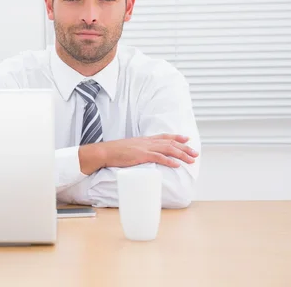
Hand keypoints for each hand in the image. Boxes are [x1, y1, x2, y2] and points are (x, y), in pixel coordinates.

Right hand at [79, 134, 197, 174]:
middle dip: (184, 148)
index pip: (163, 136)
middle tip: (195, 153)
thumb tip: (143, 155)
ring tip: (191, 160)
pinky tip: (177, 165)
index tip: (186, 139)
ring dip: (181, 154)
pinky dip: (169, 161)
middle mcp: (147, 142)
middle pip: (170, 143)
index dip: (176, 137)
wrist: (105, 152)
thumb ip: (138, 150)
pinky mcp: (141, 155)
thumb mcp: (129, 147)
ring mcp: (145, 148)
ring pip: (168, 149)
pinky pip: (159, 157)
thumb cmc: (115, 152)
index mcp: (144, 140)